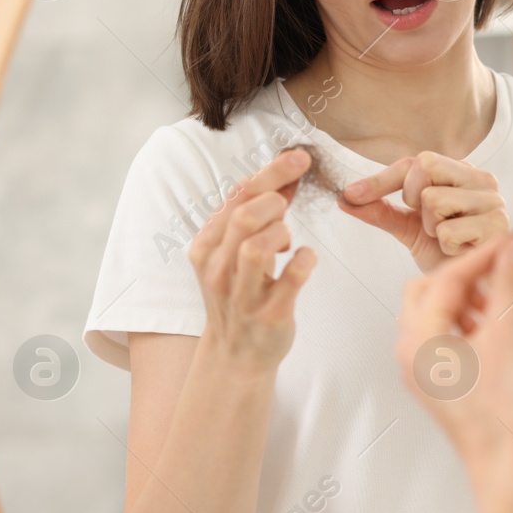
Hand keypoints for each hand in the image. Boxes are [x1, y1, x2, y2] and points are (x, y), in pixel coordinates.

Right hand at [188, 147, 318, 370]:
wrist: (236, 355)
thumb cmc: (241, 294)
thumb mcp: (236, 252)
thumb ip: (258, 216)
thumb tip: (287, 176)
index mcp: (206, 246)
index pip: (236, 197)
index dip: (271, 172)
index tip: (299, 157)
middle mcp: (218, 269)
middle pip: (244, 217)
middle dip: (274, 200)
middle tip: (288, 204)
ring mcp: (242, 294)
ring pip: (256, 248)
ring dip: (281, 233)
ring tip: (287, 241)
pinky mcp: (269, 315)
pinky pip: (292, 280)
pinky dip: (305, 261)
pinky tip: (306, 258)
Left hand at [339, 151, 509, 270]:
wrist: (470, 288)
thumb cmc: (444, 254)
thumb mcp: (407, 227)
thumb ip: (379, 210)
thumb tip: (344, 197)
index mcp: (461, 173)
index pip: (416, 162)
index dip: (381, 179)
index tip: (352, 194)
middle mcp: (482, 180)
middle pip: (425, 168)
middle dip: (414, 202)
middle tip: (430, 224)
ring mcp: (494, 201)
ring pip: (435, 200)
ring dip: (431, 229)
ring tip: (448, 239)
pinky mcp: (498, 226)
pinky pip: (449, 230)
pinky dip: (446, 246)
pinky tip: (461, 250)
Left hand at [395, 233, 512, 466]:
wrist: (507, 468)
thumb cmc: (503, 412)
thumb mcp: (508, 338)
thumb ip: (509, 286)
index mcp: (418, 340)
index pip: (446, 278)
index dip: (482, 255)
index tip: (512, 240)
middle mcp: (411, 353)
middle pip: (429, 291)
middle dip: (466, 275)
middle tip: (503, 266)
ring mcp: (423, 370)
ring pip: (436, 313)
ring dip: (467, 297)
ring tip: (503, 295)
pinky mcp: (440, 383)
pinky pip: (446, 337)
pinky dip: (468, 321)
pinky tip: (498, 325)